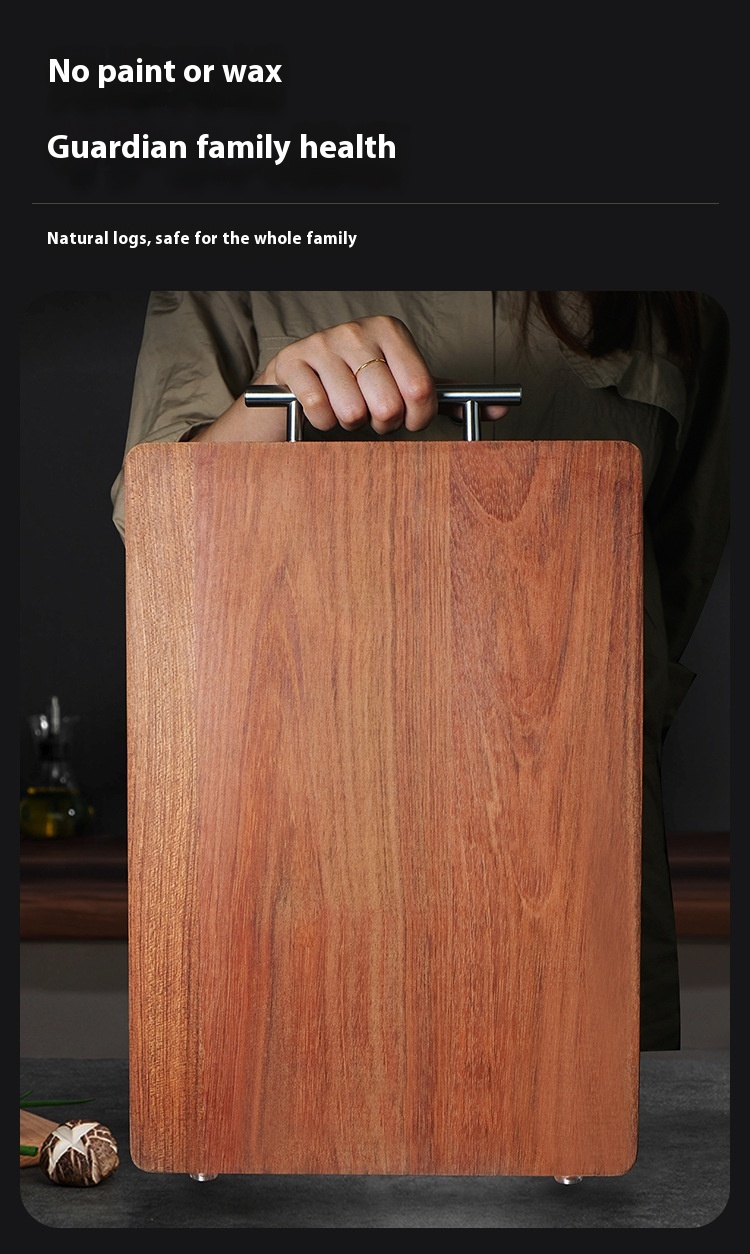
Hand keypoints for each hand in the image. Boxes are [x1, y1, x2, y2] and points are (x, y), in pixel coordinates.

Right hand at [192, 315, 509, 442]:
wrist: (298, 380)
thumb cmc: (360, 386)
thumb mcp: (403, 385)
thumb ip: (447, 397)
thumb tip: (500, 410)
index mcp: (391, 331)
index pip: (421, 389)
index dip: (416, 419)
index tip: (408, 421)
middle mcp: (358, 330)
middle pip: (388, 404)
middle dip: (383, 424)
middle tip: (375, 418)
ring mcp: (322, 343)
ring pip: (352, 412)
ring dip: (351, 425)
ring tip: (348, 411)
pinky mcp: (292, 362)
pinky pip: (319, 411)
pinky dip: (323, 423)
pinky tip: (322, 409)